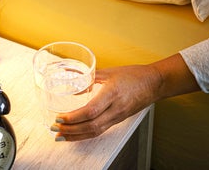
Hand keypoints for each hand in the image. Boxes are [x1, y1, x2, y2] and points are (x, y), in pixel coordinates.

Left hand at [51, 54, 198, 140]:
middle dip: (70, 130)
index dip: (73, 117)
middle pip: (90, 126)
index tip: (59, 117)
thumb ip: (90, 77)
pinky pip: (100, 131)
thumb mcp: (110, 72)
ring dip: (75, 136)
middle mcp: (115, 109)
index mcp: (112, 94)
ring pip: (94, 132)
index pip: (91, 111)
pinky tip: (75, 135)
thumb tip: (72, 81)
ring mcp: (117, 116)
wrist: (154, 83)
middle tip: (54, 129)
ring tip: (60, 136)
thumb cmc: (134, 75)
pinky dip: (85, 134)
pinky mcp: (118, 120)